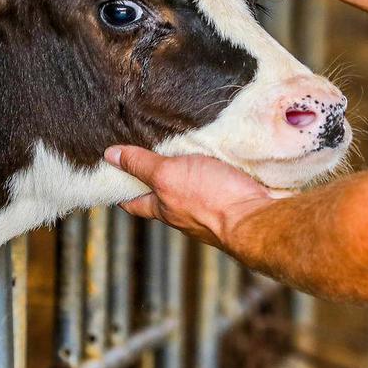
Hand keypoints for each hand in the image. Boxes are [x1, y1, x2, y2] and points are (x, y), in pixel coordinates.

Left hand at [104, 145, 280, 249]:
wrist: (258, 218)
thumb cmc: (211, 200)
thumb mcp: (168, 176)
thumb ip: (141, 165)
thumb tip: (110, 156)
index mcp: (165, 209)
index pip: (135, 202)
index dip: (123, 192)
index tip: (114, 180)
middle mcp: (186, 214)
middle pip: (165, 197)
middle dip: (159, 180)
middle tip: (152, 157)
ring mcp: (213, 211)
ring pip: (195, 191)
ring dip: (192, 175)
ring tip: (188, 149)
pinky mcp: (237, 202)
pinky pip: (223, 185)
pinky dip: (220, 173)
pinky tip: (224, 158)